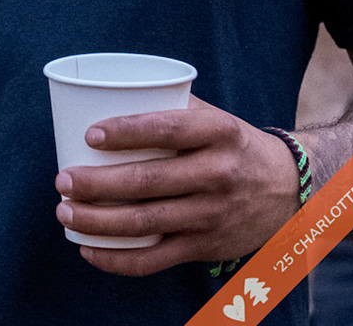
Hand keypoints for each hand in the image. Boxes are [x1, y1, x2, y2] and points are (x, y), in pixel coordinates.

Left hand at [54, 97, 299, 275]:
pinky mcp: (207, 247)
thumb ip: (170, 106)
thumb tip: (105, 93)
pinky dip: (118, 259)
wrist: (290, 190)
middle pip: (147, 182)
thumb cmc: (232, 146)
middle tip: (62, 180)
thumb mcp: (215, 118)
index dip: (127, 132)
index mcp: (219, 133)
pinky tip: (88, 250)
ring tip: (65, 211)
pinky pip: (156, 259)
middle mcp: (219, 175)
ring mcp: (213, 215)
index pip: (168, 129)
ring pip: (146, 223)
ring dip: (97, 221)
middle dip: (96, 184)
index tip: (89, 135)